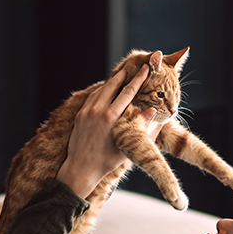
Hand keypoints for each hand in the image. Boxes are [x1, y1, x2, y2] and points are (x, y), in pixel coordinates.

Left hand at [57, 64, 160, 198]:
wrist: (81, 169)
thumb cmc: (107, 161)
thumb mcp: (127, 144)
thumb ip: (139, 126)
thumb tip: (153, 111)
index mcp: (111, 118)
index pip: (128, 92)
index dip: (138, 79)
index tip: (146, 68)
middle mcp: (97, 111)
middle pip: (113, 85)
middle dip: (126, 74)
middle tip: (135, 65)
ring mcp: (87, 111)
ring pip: (102, 89)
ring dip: (113, 80)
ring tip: (123, 74)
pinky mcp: (80, 114)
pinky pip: (92, 97)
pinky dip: (102, 90)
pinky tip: (107, 89)